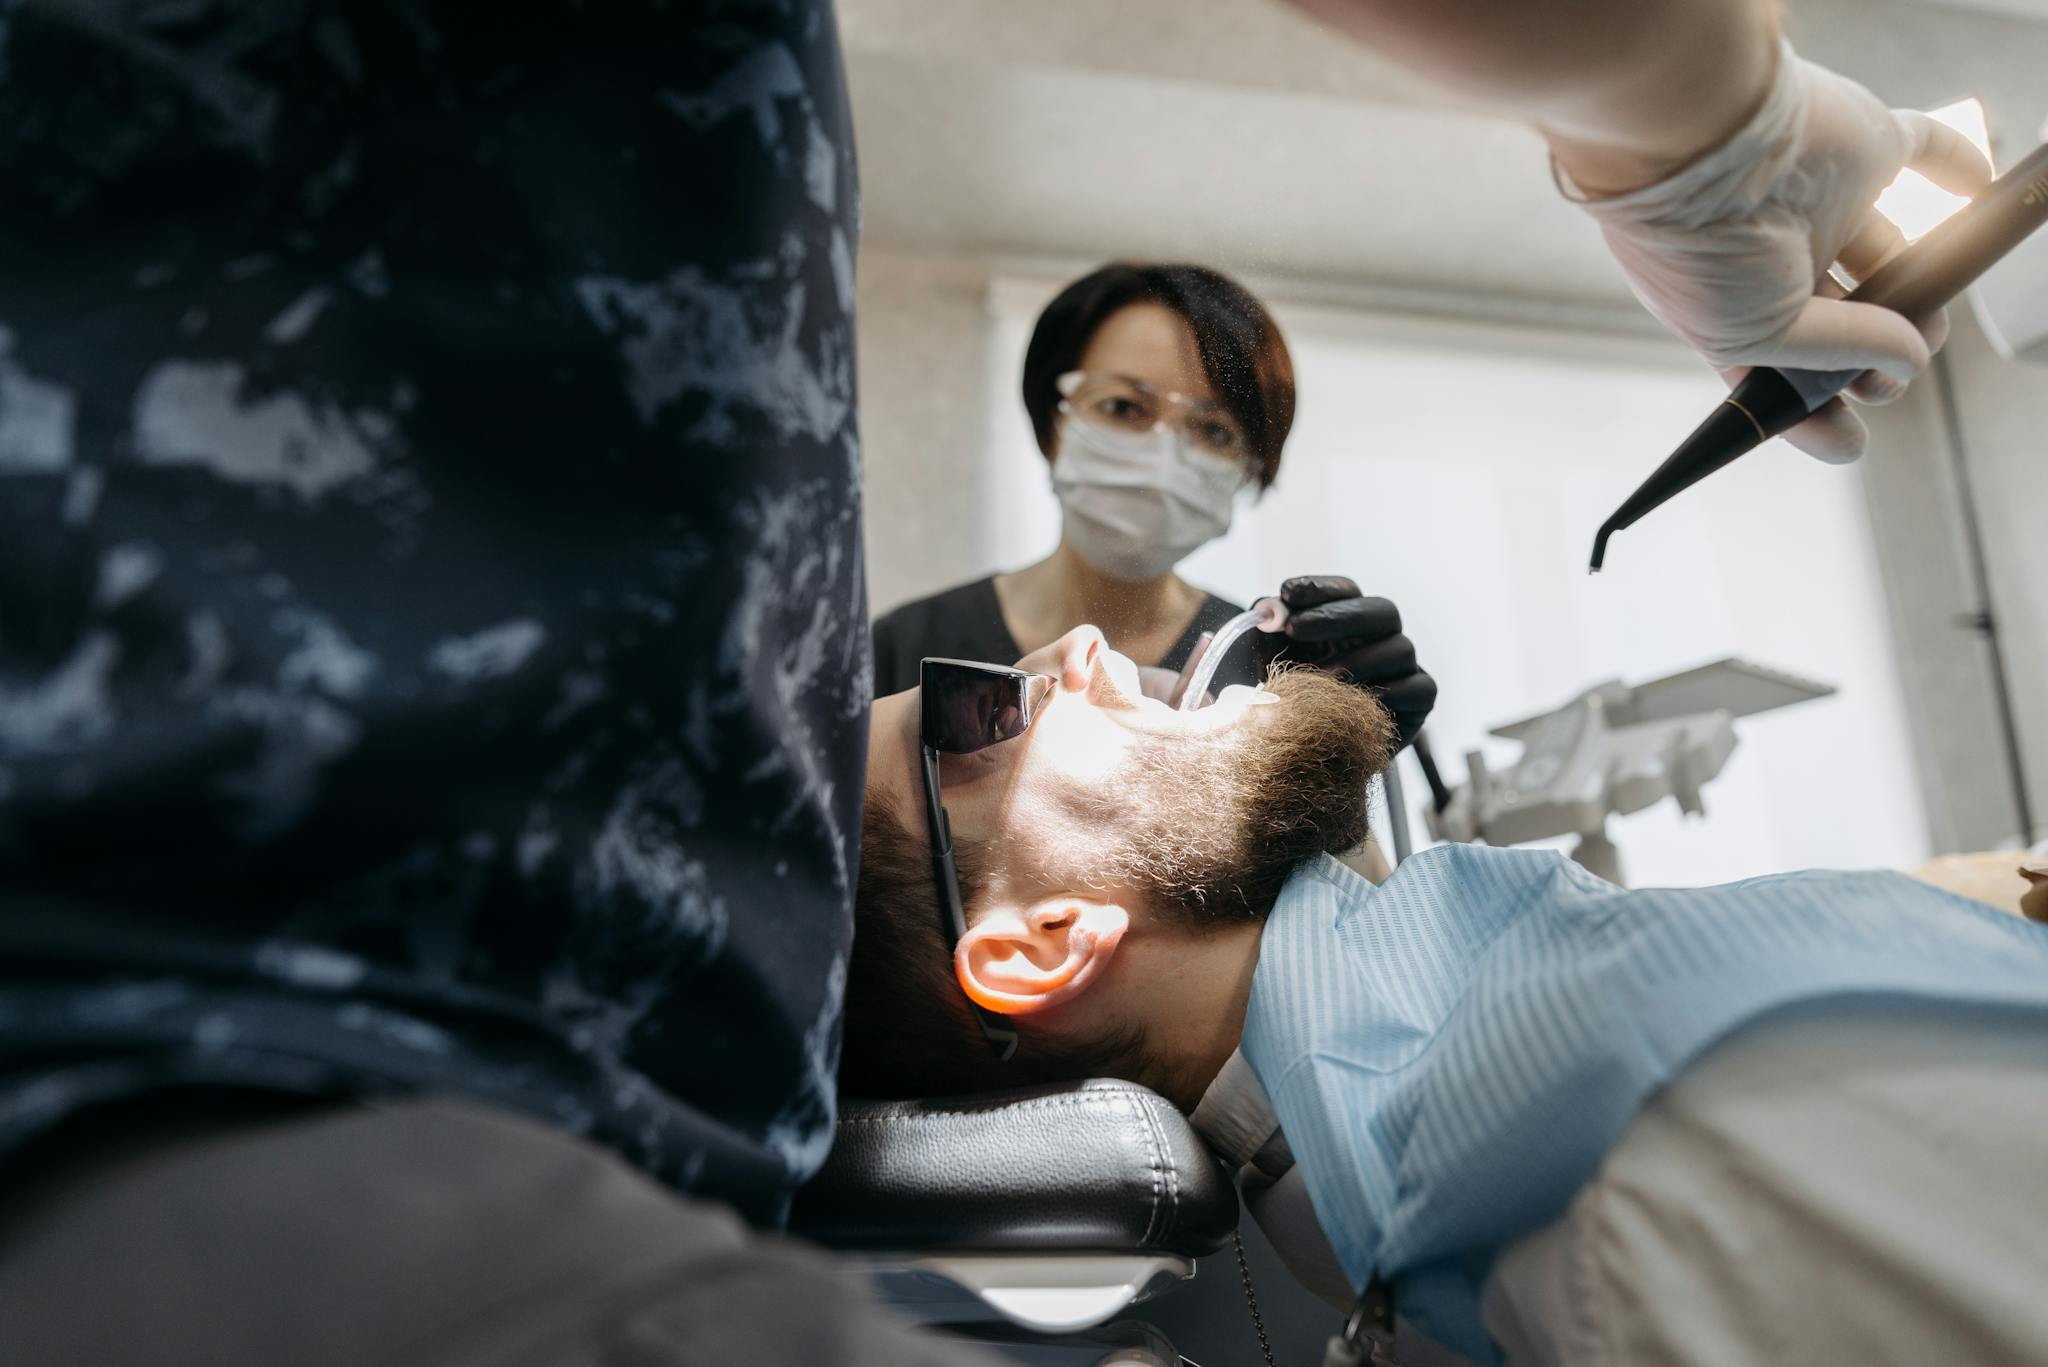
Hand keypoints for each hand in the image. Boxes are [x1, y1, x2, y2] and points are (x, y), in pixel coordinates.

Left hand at [1251, 576, 1435, 749]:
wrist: (1312, 754)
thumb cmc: (1291, 701)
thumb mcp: (1269, 666)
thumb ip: (1266, 635)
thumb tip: (1265, 612)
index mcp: (1349, 623)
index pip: (1345, 591)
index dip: (1319, 588)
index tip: (1288, 593)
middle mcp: (1382, 639)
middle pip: (1382, 611)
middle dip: (1338, 616)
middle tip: (1297, 628)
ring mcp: (1404, 668)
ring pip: (1400, 649)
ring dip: (1358, 660)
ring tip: (1321, 677)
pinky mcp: (1420, 700)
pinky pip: (1418, 688)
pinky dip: (1389, 693)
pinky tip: (1358, 703)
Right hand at [1568, 42, 1992, 461]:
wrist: (1697, 147)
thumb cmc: (1696, 250)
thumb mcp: (1752, 337)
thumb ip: (1835, 352)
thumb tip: (1903, 364)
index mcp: (1734, 309)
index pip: (1783, 367)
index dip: (1815, 408)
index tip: (1848, 442)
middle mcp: (1778, 258)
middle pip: (1845, 315)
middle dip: (1875, 358)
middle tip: (1890, 379)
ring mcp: (1823, 203)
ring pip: (1890, 255)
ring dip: (1921, 294)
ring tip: (1928, 324)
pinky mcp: (1864, 147)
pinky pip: (1928, 153)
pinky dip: (1959, 171)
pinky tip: (1980, 193)